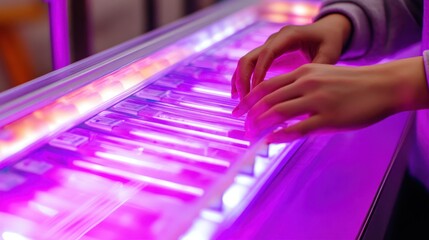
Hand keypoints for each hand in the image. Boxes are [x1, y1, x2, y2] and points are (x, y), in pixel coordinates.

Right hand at [231, 14, 351, 99]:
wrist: (326, 30)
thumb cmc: (329, 41)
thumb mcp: (329, 54)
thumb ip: (318, 68)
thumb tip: (306, 89)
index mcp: (288, 36)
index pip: (267, 54)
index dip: (259, 73)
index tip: (256, 92)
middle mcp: (274, 40)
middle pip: (249, 58)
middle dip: (243, 80)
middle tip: (245, 102)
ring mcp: (268, 47)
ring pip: (244, 63)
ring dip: (239, 82)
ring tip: (239, 102)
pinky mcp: (266, 55)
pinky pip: (248, 67)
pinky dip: (242, 80)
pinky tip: (240, 97)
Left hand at [232, 57, 428, 141]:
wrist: (380, 85)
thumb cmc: (348, 82)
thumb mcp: (320, 74)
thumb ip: (298, 84)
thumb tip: (276, 100)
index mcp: (302, 73)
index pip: (265, 86)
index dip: (247, 100)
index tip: (236, 112)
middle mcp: (306, 84)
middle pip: (267, 100)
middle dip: (250, 116)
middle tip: (242, 129)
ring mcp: (317, 101)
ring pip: (278, 113)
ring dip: (260, 126)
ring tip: (251, 136)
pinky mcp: (329, 118)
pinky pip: (299, 128)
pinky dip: (281, 135)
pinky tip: (270, 141)